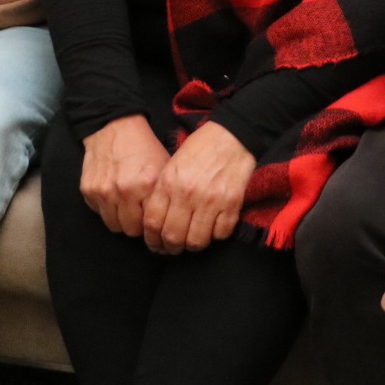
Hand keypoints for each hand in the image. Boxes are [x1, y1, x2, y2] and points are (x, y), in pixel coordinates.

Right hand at [79, 115, 171, 237]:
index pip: (151, 224)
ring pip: (113, 225)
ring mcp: (103, 191)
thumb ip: (165, 195)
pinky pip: (98, 213)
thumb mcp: (164, 167)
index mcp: (146, 184)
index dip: (154, 225)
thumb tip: (168, 221)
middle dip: (137, 225)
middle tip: (140, 215)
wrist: (114, 126)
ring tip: (127, 208)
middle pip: (131, 230)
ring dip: (121, 220)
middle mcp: (123, 190)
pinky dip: (106, 208)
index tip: (155, 222)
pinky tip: (113, 195)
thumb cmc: (144, 147)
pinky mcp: (87, 190)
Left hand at [143, 121, 255, 254]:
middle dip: (170, 248)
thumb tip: (156, 220)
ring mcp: (211, 201)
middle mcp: (187, 194)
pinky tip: (212, 229)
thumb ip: (163, 191)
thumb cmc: (200, 147)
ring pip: (196, 241)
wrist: (232, 135)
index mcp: (168, 183)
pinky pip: (220, 234)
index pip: (153, 223)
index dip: (152, 240)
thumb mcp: (172, 164)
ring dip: (192, 246)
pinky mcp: (232, 204)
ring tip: (192, 242)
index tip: (155, 244)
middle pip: (173, 237)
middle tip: (172, 249)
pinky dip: (215, 236)